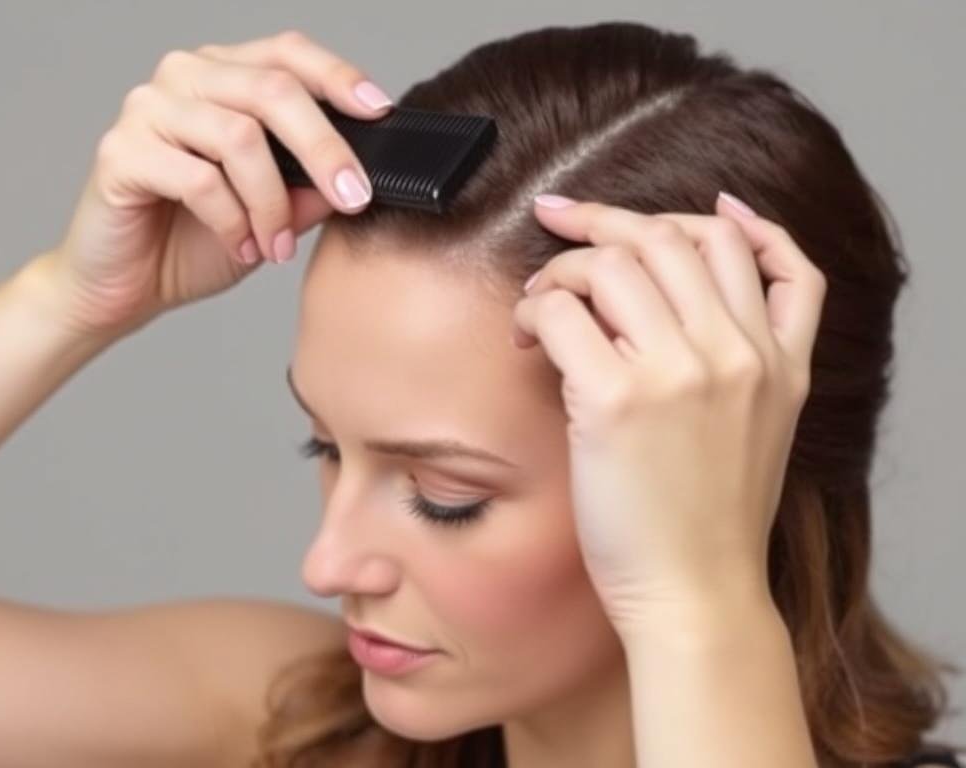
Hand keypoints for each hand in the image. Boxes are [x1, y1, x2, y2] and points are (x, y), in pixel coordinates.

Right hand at [36, 29, 391, 340]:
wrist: (126, 287)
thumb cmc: (194, 241)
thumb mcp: (275, 213)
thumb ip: (312, 186)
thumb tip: (362, 173)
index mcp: (224, 77)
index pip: (288, 53)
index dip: (339, 76)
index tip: (381, 111)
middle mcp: (184, 78)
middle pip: (272, 90)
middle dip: (324, 149)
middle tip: (353, 197)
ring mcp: (147, 109)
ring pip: (239, 137)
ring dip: (271, 202)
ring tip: (277, 245)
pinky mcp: (121, 151)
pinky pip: (199, 179)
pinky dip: (233, 222)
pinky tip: (242, 248)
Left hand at [511, 192, 826, 638]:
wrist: (696, 593)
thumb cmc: (711, 520)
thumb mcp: (764, 428)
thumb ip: (747, 358)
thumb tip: (681, 301)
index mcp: (778, 360)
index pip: (748, 246)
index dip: (698, 214)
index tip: (648, 216)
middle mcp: (736, 353)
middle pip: (671, 236)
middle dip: (606, 219)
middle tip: (562, 220)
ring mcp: (679, 371)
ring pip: (615, 260)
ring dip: (565, 266)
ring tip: (541, 300)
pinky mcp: (615, 399)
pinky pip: (562, 310)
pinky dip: (535, 308)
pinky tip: (527, 337)